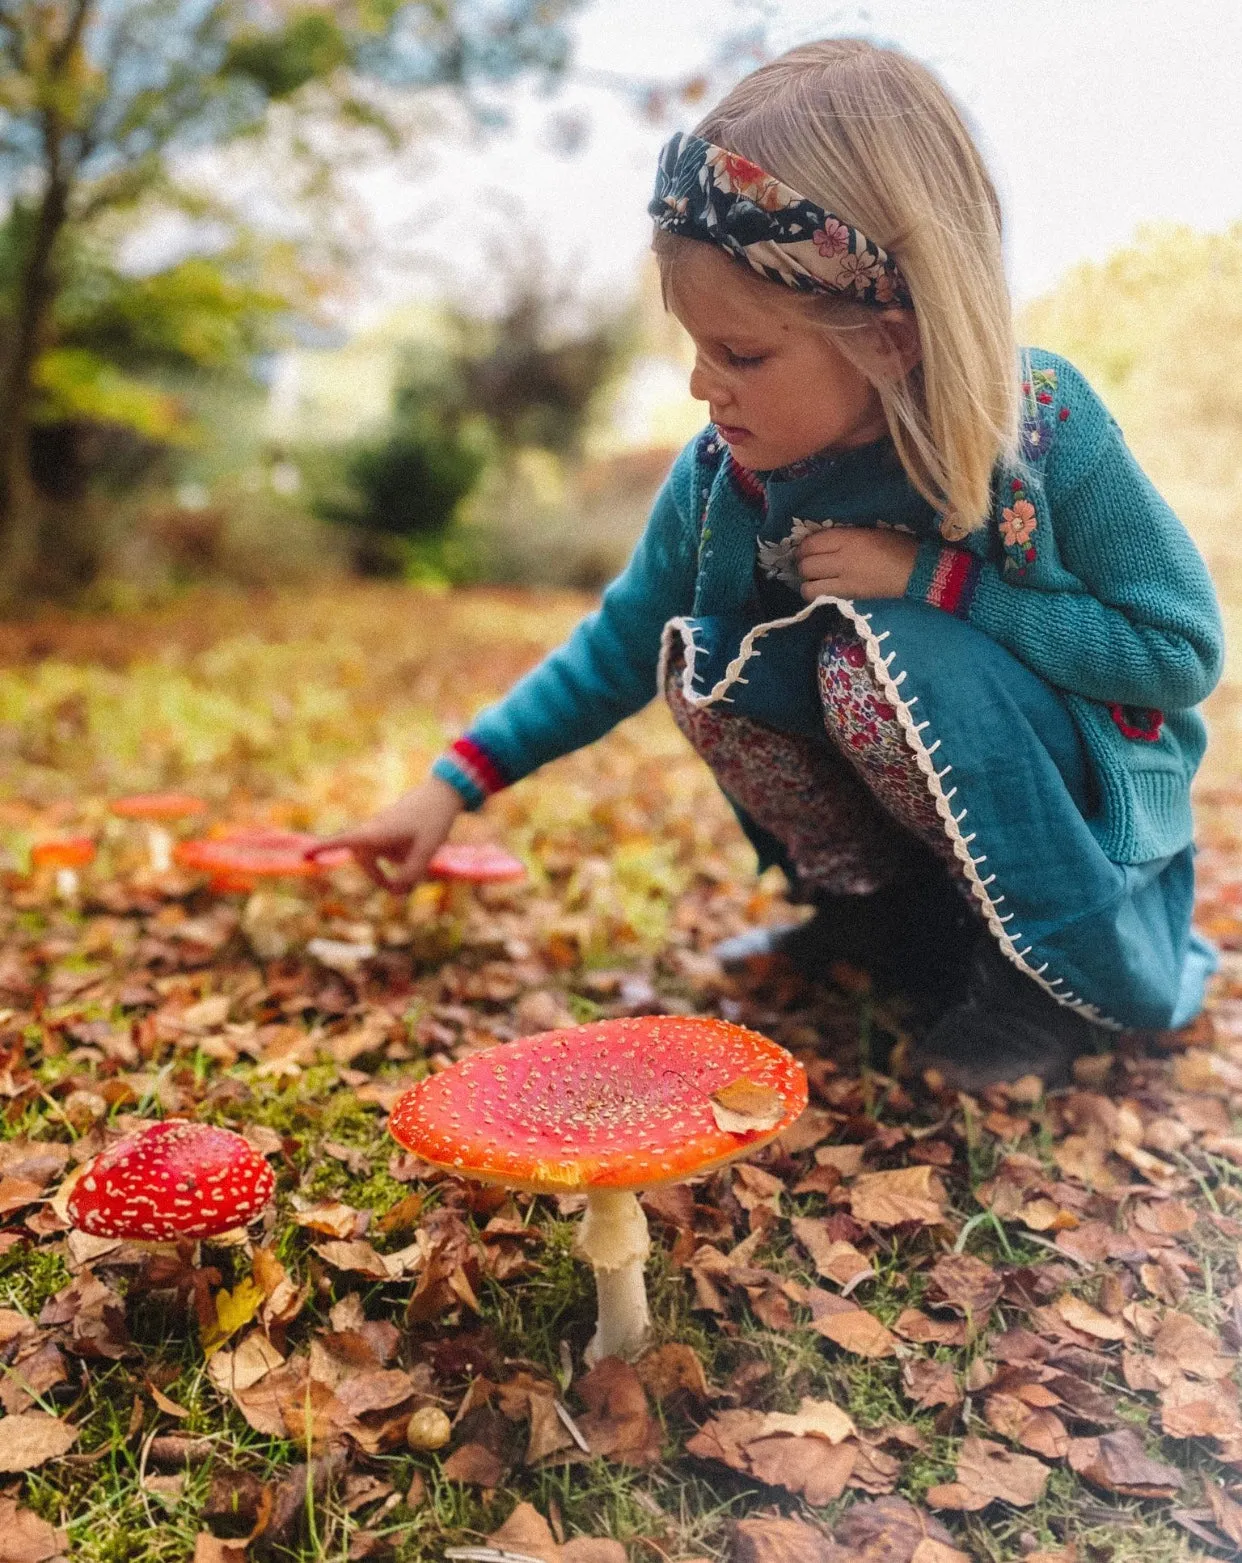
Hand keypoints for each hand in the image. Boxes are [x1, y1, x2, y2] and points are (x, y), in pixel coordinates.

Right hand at [306, 774, 464, 889]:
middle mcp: (375, 831)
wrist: (444, 793)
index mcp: (377, 832)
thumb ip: (412, 873)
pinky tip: (422, 847)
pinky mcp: (390, 831)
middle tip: (401, 890)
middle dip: (379, 878)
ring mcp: (382, 830)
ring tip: (423, 855)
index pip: (345, 841)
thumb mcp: (427, 851)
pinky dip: (402, 857)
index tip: (305, 855)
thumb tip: (397, 890)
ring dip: (396, 866)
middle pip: (365, 861)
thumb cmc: (434, 819)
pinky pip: (390, 850)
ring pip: (380, 857)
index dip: (325, 848)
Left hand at [797, 527, 918, 599]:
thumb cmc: (895, 545)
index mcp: (847, 538)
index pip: (811, 543)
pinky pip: (821, 597)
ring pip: (808, 586)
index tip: (806, 549)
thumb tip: (819, 543)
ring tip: (813, 580)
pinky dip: (817, 594)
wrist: (915, 569)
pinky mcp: (849, 596)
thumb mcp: (867, 531)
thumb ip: (842, 537)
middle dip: (802, 565)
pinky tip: (823, 589)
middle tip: (808, 564)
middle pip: (806, 565)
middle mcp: (842, 559)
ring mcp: (844, 580)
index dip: (803, 547)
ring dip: (807, 583)